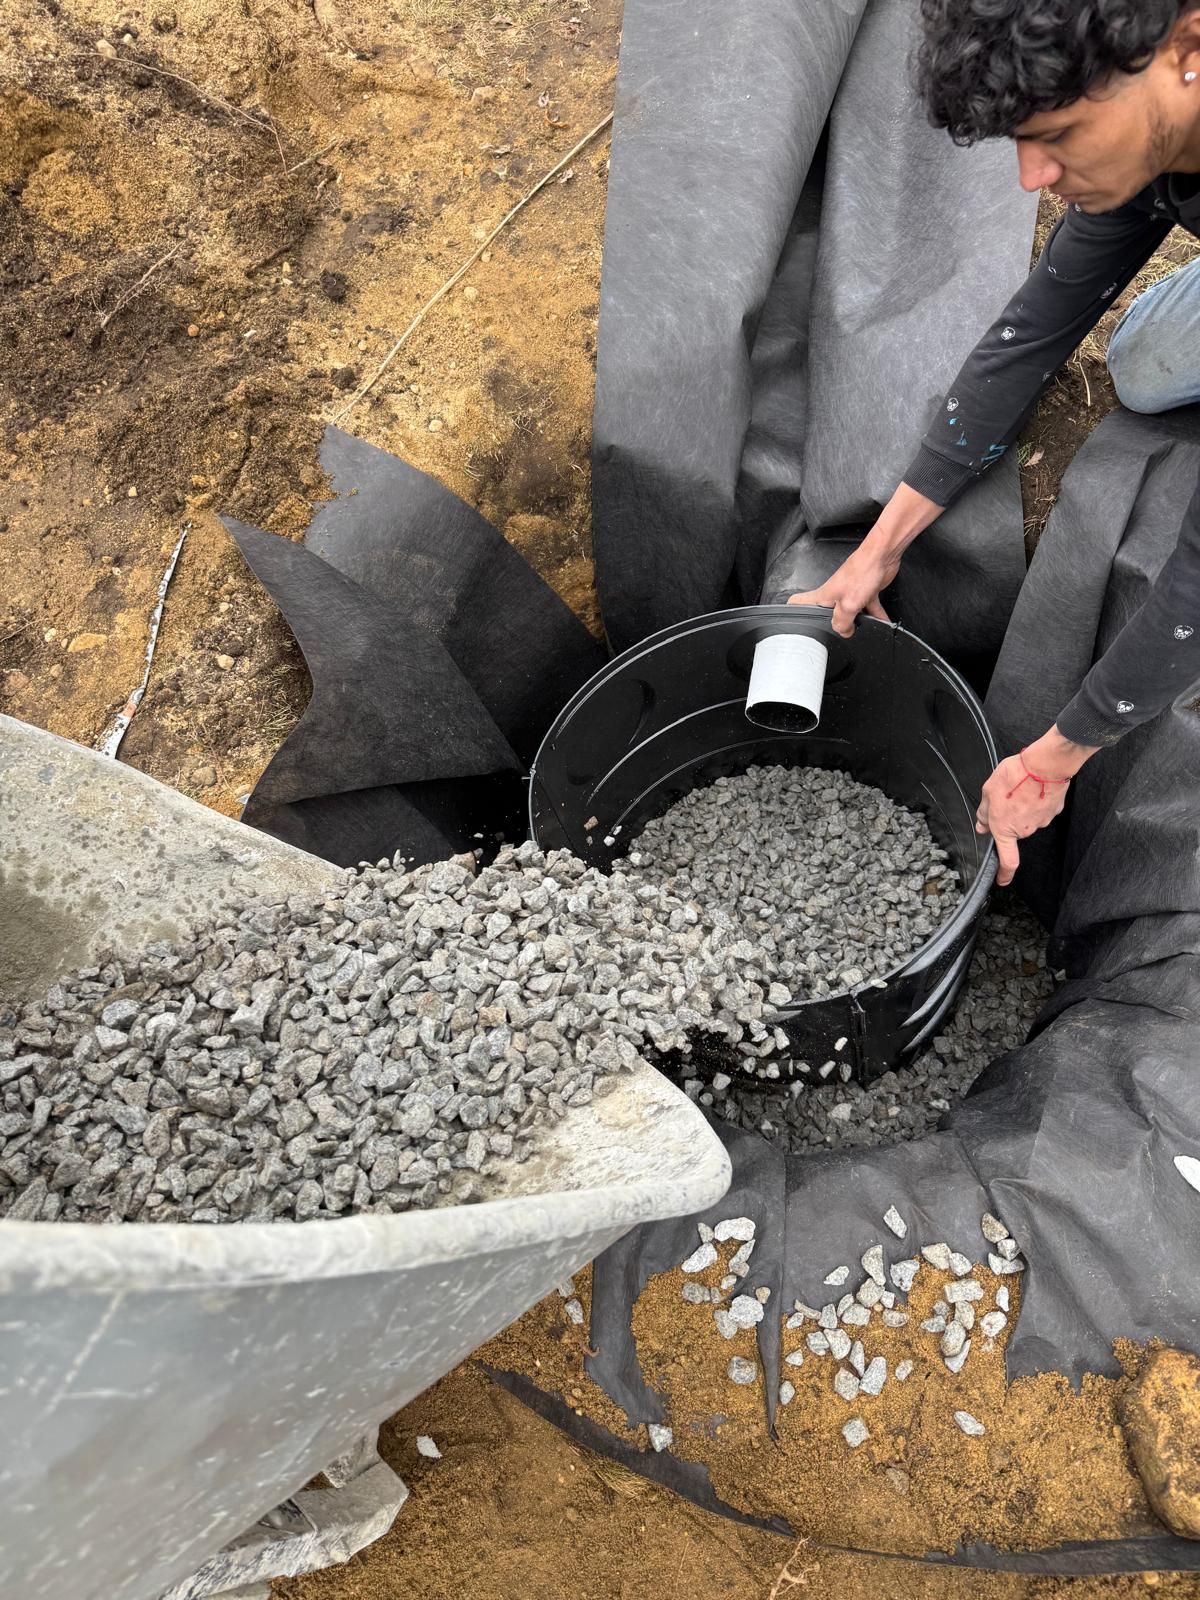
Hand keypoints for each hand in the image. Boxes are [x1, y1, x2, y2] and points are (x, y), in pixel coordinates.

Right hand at [788, 547, 898, 637]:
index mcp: (824, 596)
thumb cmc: (861, 571)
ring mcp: (850, 592)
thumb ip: (843, 622)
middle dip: (834, 624)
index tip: (796, 623)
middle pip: (828, 613)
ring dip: (859, 621)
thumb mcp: (848, 605)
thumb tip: (844, 632)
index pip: (799, 601)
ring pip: (850, 612)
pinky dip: (876, 616)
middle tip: (840, 633)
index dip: (794, 611)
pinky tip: (881, 622)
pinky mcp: (866, 591)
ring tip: (864, 631)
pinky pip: (869, 608)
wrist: (882, 556)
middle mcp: (835, 594)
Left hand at [974, 730, 1097, 886]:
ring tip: (1020, 787)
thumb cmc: (1015, 776)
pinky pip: (1040, 810)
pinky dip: (1036, 801)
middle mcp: (1024, 830)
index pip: (1007, 860)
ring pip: (1028, 819)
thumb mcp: (988, 791)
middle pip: (1015, 831)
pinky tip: (1033, 787)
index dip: (1005, 874)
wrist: (1044, 765)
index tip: (1002, 881)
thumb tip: (981, 826)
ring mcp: (1040, 822)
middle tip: (1006, 797)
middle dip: (1010, 818)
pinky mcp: (1053, 812)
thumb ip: (984, 812)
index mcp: (1004, 828)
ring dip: (1022, 808)